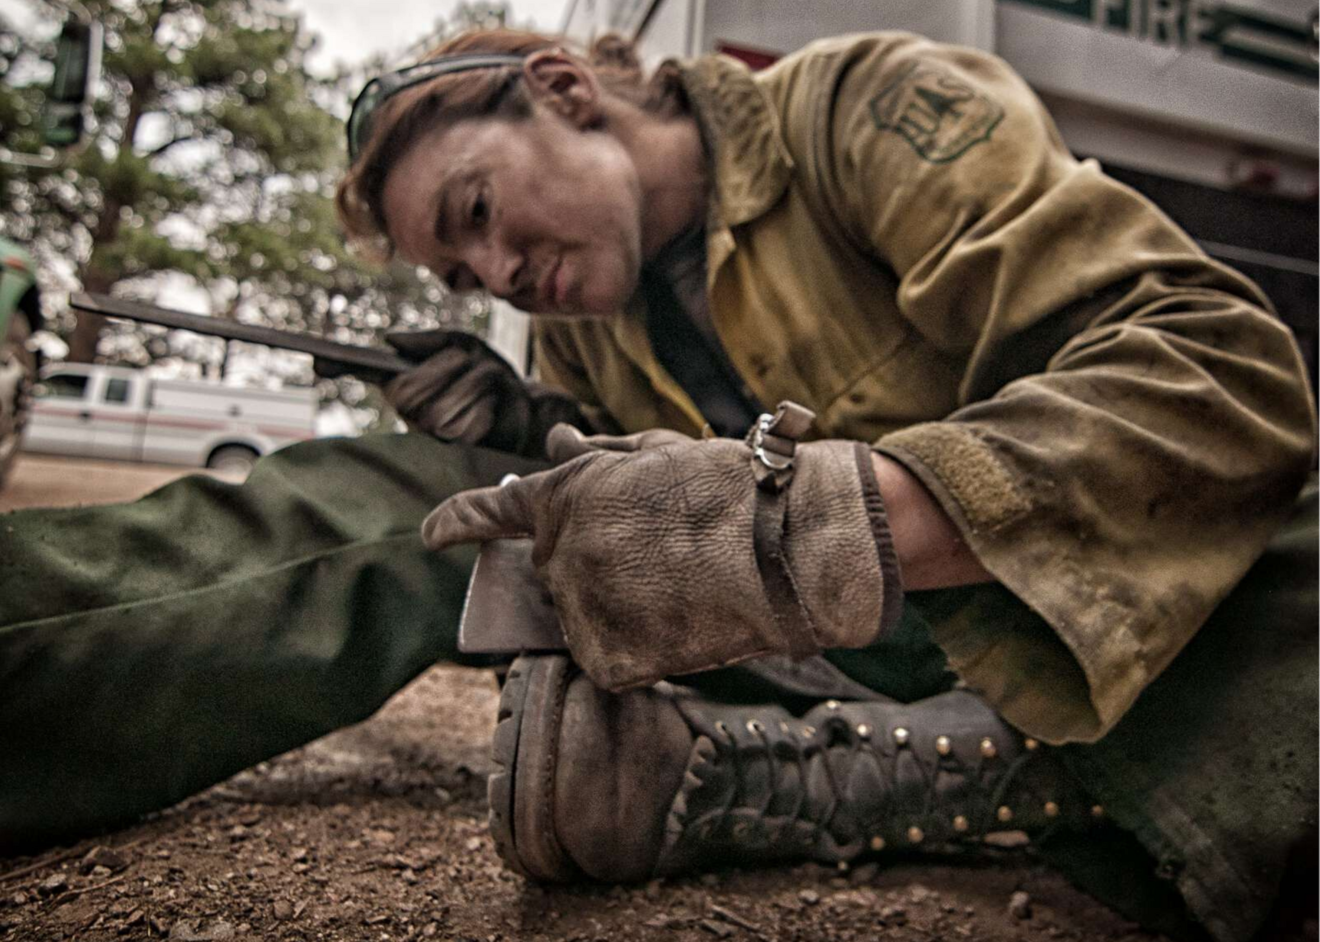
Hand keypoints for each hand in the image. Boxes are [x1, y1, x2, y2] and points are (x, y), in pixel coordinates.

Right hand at [318, 329, 583, 457]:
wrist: (526, 408)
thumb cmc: (489, 376)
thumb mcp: (465, 347)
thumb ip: (430, 341)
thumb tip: (387, 340)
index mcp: (403, 382)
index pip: (364, 371)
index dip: (337, 365)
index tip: (316, 359)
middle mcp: (408, 412)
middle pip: (408, 393)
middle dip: (448, 368)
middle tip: (471, 362)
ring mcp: (430, 436)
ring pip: (441, 410)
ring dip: (474, 386)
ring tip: (488, 386)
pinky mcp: (457, 453)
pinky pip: (464, 427)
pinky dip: (486, 409)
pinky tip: (493, 410)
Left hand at [422, 412, 902, 690]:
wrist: (782, 546)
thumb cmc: (729, 489)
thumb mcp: (658, 453)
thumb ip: (596, 455)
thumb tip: (556, 442)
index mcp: (565, 494)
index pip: (491, 512)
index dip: (457, 521)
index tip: (431, 534)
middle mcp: (558, 552)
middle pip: (554, 569)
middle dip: (590, 559)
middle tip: (656, 552)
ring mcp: (579, 608)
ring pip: (583, 615)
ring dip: (617, 604)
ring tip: (680, 583)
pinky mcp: (607, 657)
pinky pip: (610, 657)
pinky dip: (640, 647)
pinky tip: (681, 620)